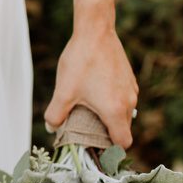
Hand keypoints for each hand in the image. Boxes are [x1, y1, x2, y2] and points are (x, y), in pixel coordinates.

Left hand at [46, 25, 136, 147]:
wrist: (95, 33)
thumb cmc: (80, 63)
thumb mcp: (63, 92)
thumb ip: (56, 115)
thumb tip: (51, 128)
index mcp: (115, 110)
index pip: (123, 143)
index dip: (111, 150)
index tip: (95, 148)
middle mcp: (129, 102)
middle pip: (122, 129)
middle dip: (105, 134)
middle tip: (84, 131)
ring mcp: (131, 90)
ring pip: (123, 114)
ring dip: (108, 117)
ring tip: (86, 112)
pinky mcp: (129, 79)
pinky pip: (123, 99)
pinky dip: (111, 103)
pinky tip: (92, 94)